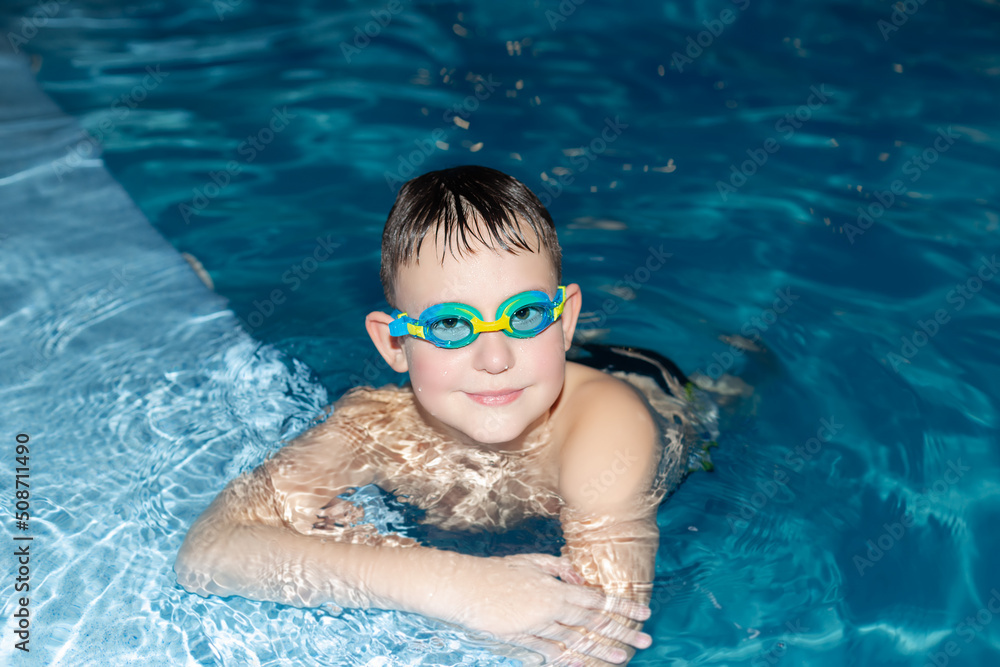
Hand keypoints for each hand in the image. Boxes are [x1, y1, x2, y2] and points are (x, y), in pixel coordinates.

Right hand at [449, 553, 651, 664]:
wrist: (466, 586)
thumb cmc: (497, 571)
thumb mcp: (531, 562)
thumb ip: (558, 568)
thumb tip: (579, 576)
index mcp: (557, 587)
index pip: (598, 599)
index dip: (622, 606)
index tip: (643, 613)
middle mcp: (553, 607)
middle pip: (594, 622)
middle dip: (622, 631)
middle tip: (646, 640)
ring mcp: (539, 626)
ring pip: (577, 639)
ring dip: (602, 649)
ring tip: (622, 657)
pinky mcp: (523, 639)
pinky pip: (551, 651)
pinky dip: (569, 658)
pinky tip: (584, 662)